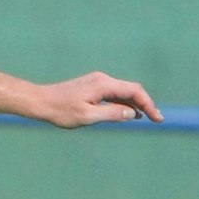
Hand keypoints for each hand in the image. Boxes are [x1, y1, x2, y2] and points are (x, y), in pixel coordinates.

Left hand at [38, 72, 163, 127]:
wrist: (41, 101)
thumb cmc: (61, 111)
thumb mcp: (87, 116)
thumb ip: (111, 114)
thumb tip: (132, 114)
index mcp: (103, 85)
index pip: (134, 91)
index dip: (148, 104)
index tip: (157, 118)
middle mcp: (102, 80)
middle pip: (131, 89)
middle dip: (146, 103)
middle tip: (157, 119)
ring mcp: (97, 82)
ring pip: (123, 91)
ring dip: (136, 104)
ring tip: (147, 117)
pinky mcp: (92, 87)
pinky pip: (114, 94)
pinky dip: (124, 103)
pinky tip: (129, 114)